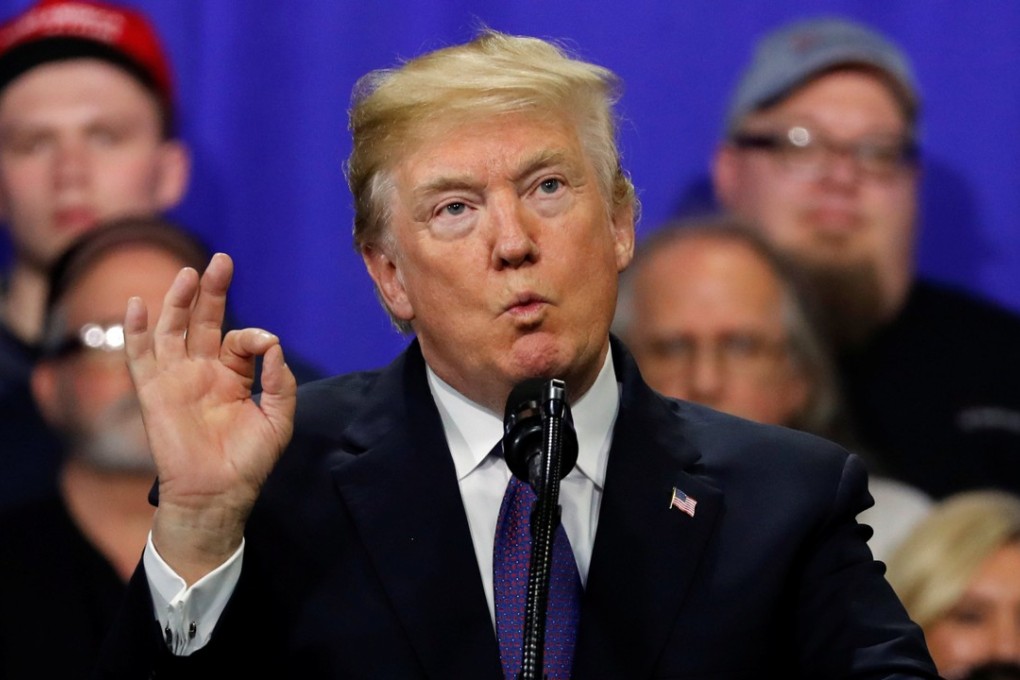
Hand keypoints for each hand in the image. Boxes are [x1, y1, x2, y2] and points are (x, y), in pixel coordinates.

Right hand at [125, 253, 296, 583]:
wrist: (217, 494)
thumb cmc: (248, 461)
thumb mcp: (278, 418)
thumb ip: (279, 380)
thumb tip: (272, 343)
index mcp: (233, 376)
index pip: (240, 340)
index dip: (253, 337)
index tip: (263, 346)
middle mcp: (203, 371)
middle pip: (204, 320)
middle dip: (212, 291)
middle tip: (222, 261)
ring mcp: (176, 379)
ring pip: (173, 330)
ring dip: (178, 300)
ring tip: (189, 273)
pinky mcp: (154, 392)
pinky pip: (139, 356)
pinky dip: (135, 331)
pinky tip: (136, 304)